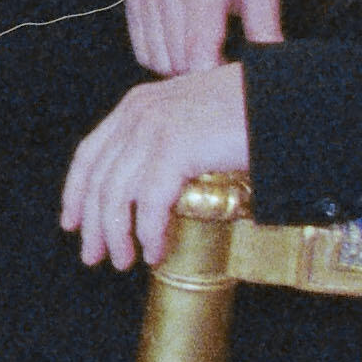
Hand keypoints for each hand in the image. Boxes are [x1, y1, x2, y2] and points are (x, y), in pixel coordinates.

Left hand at [59, 64, 248, 269]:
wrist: (288, 100)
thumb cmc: (251, 112)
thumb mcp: (194, 118)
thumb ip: (168, 141)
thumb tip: (152, 188)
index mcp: (138, 104)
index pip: (90, 153)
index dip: (76, 191)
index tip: (72, 222)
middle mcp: (139, 113)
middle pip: (98, 179)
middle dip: (93, 224)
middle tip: (95, 255)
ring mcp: (155, 128)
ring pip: (116, 195)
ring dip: (117, 235)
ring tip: (125, 260)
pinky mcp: (176, 147)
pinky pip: (149, 204)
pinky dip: (148, 233)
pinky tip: (155, 251)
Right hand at [122, 0, 282, 76]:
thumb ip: (266, 28)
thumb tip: (269, 67)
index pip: (198, 53)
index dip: (217, 74)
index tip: (233, 71)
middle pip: (178, 62)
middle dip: (201, 72)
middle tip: (223, 61)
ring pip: (157, 61)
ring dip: (181, 67)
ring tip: (204, 52)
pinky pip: (142, 50)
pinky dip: (162, 57)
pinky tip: (183, 43)